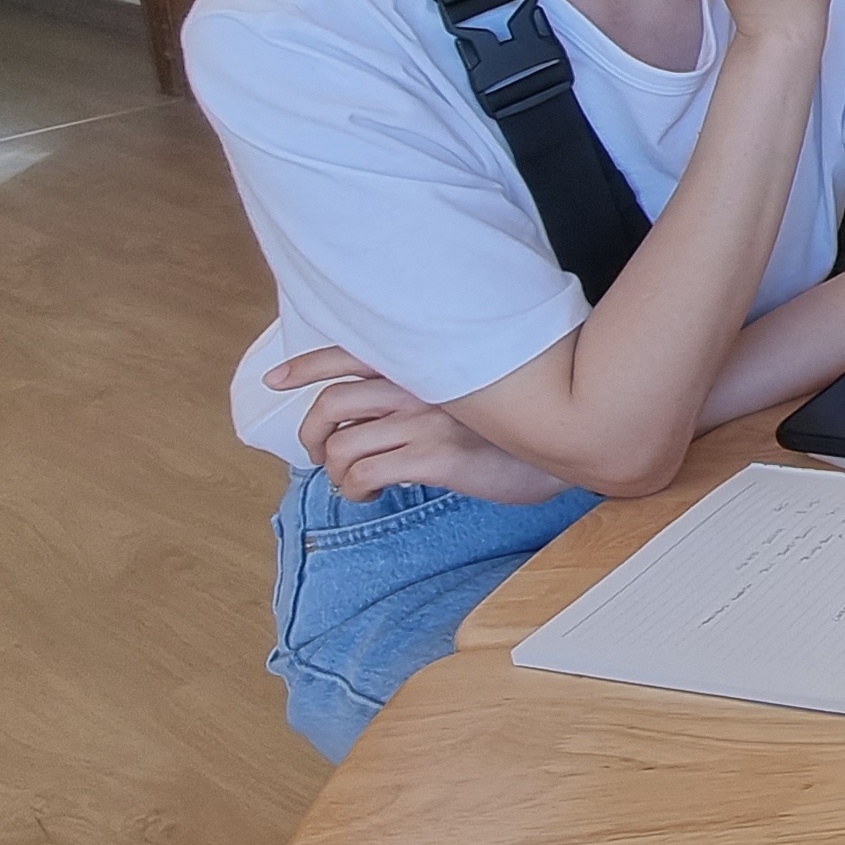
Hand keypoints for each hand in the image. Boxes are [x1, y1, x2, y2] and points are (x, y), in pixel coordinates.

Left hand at [277, 346, 569, 505]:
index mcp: (426, 361)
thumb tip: (386, 403)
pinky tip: (371, 493)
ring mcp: (425, 420)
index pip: (350, 352)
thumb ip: (432, 382)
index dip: (306, 365)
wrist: (568, 439)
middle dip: (310, 434)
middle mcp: (419, 384)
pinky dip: (353, 489)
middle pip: (331, 404)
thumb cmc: (520, 418)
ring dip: (333, 470)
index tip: (276, 380)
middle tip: (318, 453)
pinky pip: (363, 474)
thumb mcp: (474, 386)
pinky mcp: (434, 457)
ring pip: (340, 446)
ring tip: (352, 479)